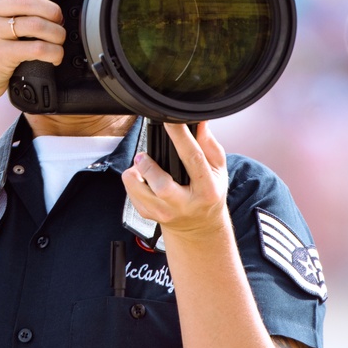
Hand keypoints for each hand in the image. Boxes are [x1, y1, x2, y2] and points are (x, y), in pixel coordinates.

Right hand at [0, 0, 66, 122]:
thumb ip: (6, 10)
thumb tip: (41, 0)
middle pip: (30, 0)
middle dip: (53, 11)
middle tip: (59, 22)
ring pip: (37, 24)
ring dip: (57, 34)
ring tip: (59, 41)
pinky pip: (36, 48)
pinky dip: (53, 52)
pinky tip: (54, 56)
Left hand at [121, 122, 229, 241]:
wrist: (199, 227)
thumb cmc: (208, 194)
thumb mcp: (218, 170)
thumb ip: (209, 145)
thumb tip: (200, 122)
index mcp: (207, 190)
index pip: (193, 158)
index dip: (180, 136)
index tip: (171, 121)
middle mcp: (185, 204)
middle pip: (161, 185)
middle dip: (147, 165)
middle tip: (144, 156)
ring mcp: (164, 212)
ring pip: (137, 189)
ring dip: (135, 172)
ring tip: (143, 166)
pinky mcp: (148, 215)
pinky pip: (130, 193)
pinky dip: (133, 181)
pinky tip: (144, 179)